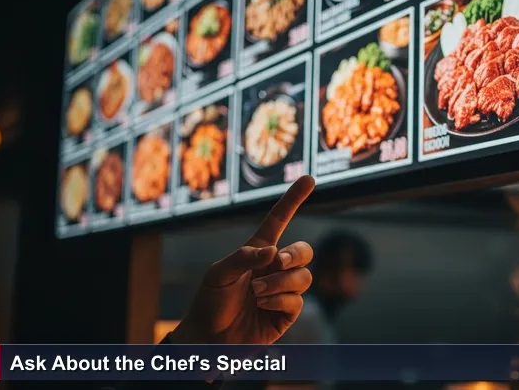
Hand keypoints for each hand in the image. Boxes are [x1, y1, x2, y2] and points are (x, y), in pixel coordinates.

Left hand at [171, 176, 315, 344]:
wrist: (209, 340)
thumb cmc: (210, 302)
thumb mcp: (217, 274)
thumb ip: (243, 258)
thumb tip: (273, 251)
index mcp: (257, 252)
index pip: (279, 220)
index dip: (293, 199)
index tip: (308, 179)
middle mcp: (274, 269)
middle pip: (303, 251)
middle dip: (294, 255)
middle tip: (276, 263)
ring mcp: (283, 291)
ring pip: (303, 277)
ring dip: (280, 283)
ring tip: (257, 294)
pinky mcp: (287, 313)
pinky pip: (298, 301)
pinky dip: (279, 302)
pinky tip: (262, 307)